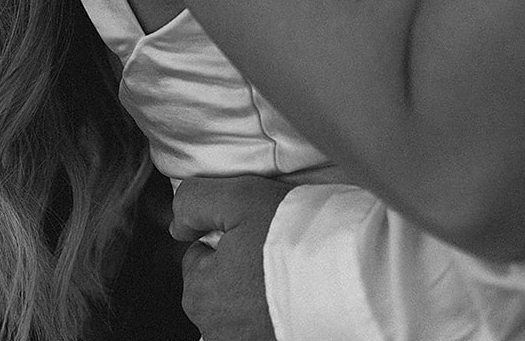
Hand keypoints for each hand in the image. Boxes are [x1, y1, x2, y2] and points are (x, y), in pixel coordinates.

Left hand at [172, 175, 291, 340]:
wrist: (345, 279)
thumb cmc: (290, 239)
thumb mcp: (238, 197)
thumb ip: (196, 202)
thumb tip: (179, 222)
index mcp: (199, 293)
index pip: (199, 257)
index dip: (226, 237)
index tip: (251, 231)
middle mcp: (215, 329)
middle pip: (220, 286)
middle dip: (241, 268)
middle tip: (272, 249)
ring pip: (243, 310)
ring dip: (259, 294)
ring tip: (288, 273)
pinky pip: (264, 325)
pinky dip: (275, 313)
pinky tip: (295, 298)